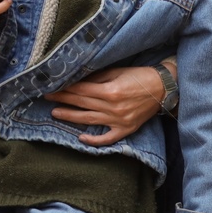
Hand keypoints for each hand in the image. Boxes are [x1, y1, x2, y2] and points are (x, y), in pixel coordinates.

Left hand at [45, 65, 165, 145]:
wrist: (163, 88)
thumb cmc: (139, 76)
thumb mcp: (117, 72)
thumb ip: (97, 78)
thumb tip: (77, 81)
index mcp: (110, 90)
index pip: (81, 91)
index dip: (65, 89)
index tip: (52, 87)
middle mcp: (113, 107)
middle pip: (81, 104)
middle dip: (63, 100)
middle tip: (47, 98)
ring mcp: (119, 120)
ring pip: (89, 120)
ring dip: (71, 117)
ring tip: (56, 114)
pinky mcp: (126, 129)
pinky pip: (107, 138)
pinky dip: (94, 140)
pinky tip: (81, 138)